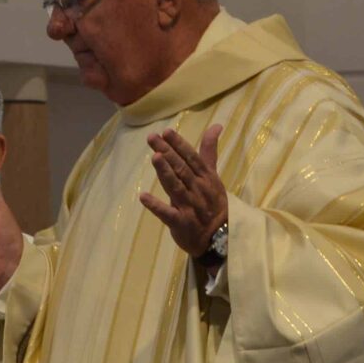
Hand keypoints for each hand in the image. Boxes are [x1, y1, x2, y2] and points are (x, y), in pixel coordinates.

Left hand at [141, 126, 228, 254]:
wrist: (220, 237)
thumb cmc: (213, 203)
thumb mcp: (213, 175)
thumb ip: (209, 152)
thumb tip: (215, 125)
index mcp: (205, 177)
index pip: (191, 157)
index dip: (179, 144)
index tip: (166, 132)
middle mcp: (197, 188)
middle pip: (181, 168)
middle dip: (167, 152)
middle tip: (152, 138)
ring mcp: (189, 206)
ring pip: (176, 186)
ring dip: (165, 172)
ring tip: (154, 157)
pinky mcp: (181, 222)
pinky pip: (167, 214)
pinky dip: (156, 206)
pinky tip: (143, 197)